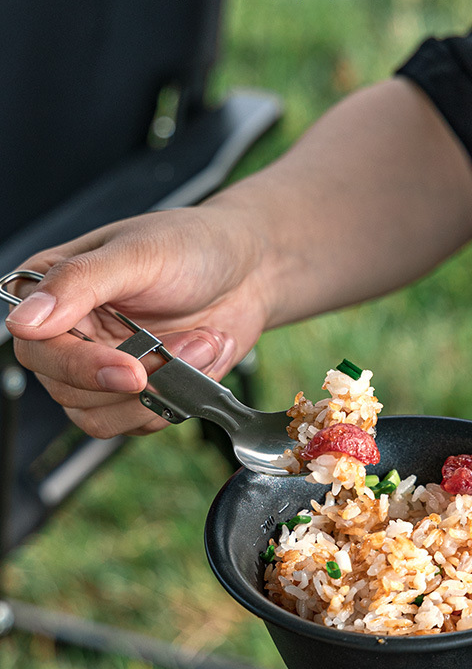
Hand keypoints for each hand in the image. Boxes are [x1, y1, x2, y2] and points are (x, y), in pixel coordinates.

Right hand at [5, 194, 270, 437]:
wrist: (249, 270)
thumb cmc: (194, 246)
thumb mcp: (138, 253)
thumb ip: (79, 282)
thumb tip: (25, 320)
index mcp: (52, 289)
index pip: (38, 348)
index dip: (81, 367)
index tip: (130, 369)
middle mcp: (69, 333)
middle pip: (68, 391)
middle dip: (138, 375)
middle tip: (181, 344)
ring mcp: (102, 367)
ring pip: (103, 417)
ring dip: (162, 390)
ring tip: (198, 344)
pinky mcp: (135, 393)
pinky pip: (140, 421)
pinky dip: (179, 398)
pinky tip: (199, 358)